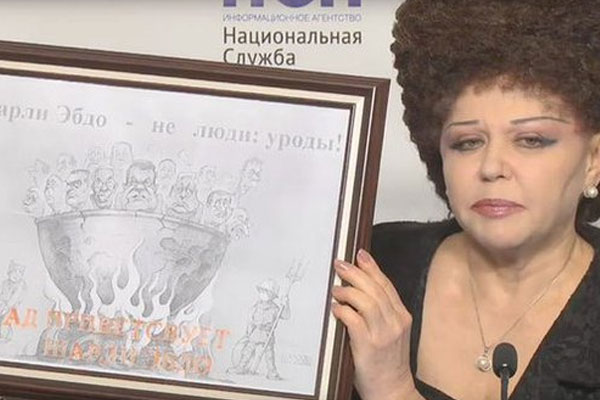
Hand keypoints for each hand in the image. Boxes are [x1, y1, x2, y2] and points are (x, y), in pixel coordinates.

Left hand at [331, 249, 416, 399]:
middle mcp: (395, 322)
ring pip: (366, 301)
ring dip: (348, 290)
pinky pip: (354, 320)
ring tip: (336, 288)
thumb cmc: (386, 360)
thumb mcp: (390, 331)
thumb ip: (379, 311)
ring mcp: (384, 334)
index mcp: (402, 316)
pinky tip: (335, 307)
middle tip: (340, 265)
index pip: (386, 285)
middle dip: (356, 273)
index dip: (372, 267)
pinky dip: (343, 310)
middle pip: (375, 289)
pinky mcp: (369, 346)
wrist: (392, 389)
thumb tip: (357, 287)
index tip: (360, 254)